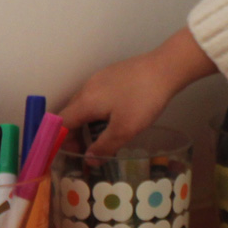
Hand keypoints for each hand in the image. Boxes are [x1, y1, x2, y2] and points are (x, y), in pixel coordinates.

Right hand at [58, 25, 215, 154]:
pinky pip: (96, 97)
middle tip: (88, 151)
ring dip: (87, 123)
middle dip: (75, 134)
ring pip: (84, 105)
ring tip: (102, 138)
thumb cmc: (144, 99)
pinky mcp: (112, 75)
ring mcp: (100, 78)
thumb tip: (90, 160)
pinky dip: (98, 112)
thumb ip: (104, 146)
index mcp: (85, 101)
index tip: (73, 155)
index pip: (61, 122)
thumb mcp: (125, 129)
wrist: (166, 67)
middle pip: (71, 113)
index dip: (61, 140)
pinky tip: (114, 119)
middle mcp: (87, 87)